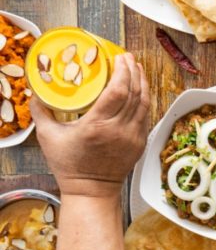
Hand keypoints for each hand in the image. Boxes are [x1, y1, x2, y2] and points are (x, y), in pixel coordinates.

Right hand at [31, 53, 149, 197]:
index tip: (119, 58)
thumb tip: (36, 91)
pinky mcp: (140, 143)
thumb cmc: (69, 166)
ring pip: (144, 103)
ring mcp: (133, 137)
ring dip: (142, 83)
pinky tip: (140, 89)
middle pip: (134, 93)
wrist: (91, 191)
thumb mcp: (48, 137)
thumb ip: (41, 112)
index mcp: (97, 126)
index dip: (122, 71)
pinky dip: (144, 99)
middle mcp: (119, 130)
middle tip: (127, 58)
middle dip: (133, 71)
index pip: (118, 91)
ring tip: (136, 68)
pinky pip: (146, 115)